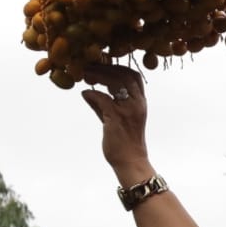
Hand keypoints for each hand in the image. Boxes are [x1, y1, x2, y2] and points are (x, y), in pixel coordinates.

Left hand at [80, 64, 150, 178]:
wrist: (130, 161)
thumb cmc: (123, 142)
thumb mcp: (114, 119)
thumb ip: (102, 105)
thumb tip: (87, 92)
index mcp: (140, 102)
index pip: (134, 76)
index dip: (119, 67)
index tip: (104, 65)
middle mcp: (137, 103)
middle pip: (125, 74)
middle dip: (107, 67)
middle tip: (90, 67)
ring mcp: (127, 110)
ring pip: (115, 82)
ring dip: (99, 75)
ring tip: (86, 75)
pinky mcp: (116, 118)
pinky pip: (102, 98)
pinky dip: (92, 93)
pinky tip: (85, 93)